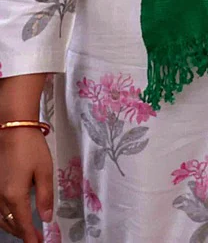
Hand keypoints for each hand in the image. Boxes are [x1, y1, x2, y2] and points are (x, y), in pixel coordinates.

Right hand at [0, 127, 52, 242]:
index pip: (23, 224)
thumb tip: (47, 218)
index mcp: (14, 195)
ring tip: (26, 231)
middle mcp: (0, 197)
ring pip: (1, 218)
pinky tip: (13, 216)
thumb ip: (45, 197)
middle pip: (10, 223)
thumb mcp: (44, 172)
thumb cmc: (31, 148)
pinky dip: (5, 217)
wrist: (12, 130)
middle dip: (22, 233)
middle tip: (34, 239)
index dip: (30, 237)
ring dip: (13, 227)